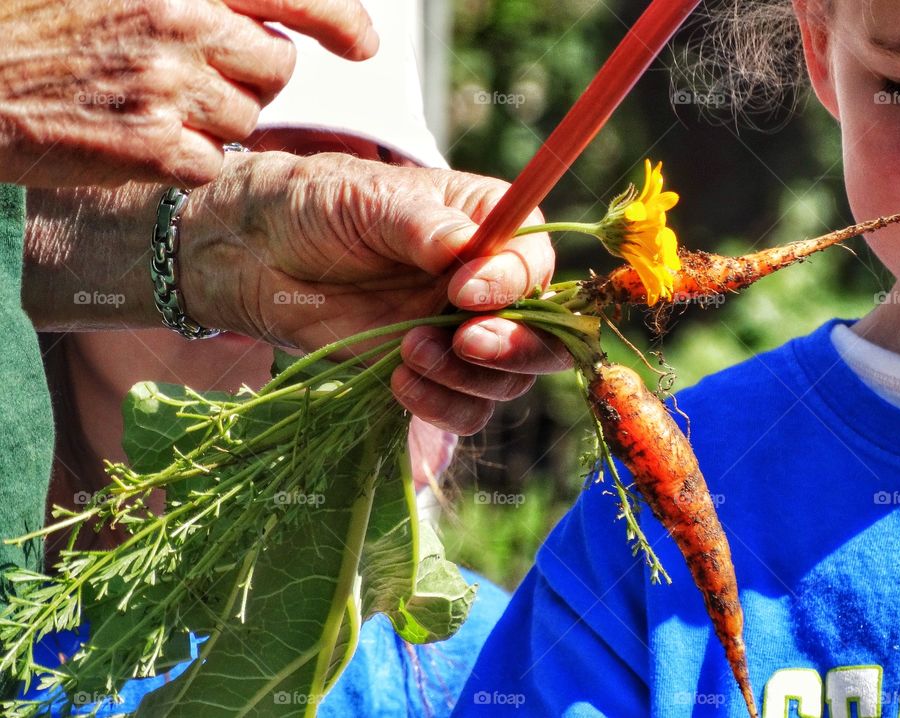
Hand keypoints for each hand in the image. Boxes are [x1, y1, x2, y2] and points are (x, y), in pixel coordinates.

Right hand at [0, 0, 375, 187]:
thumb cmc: (41, 24)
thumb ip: (195, 0)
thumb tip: (263, 21)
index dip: (339, 17)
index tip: (363, 43)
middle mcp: (180, 22)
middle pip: (277, 66)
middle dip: (254, 77)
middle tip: (202, 75)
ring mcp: (168, 87)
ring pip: (248, 120)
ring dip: (218, 121)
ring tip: (156, 104)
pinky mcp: (154, 147)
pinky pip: (214, 164)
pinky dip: (190, 161)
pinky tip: (145, 141)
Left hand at [181, 151, 572, 434]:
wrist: (254, 256)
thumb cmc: (312, 205)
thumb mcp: (366, 199)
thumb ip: (422, 225)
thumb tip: (469, 250)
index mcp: (484, 224)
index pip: (535, 259)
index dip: (515, 282)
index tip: (463, 291)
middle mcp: (485, 283)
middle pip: (543, 332)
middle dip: (516, 346)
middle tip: (467, 343)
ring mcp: (459, 333)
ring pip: (506, 379)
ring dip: (468, 378)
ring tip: (408, 351)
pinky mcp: (428, 374)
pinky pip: (464, 409)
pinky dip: (443, 406)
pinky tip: (399, 382)